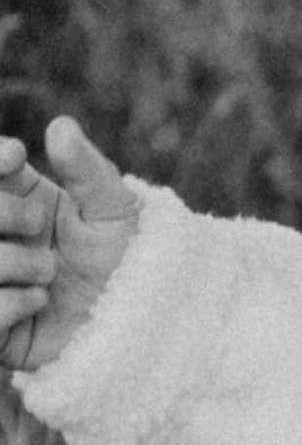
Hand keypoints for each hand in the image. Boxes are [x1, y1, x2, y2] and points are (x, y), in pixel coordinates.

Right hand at [0, 115, 139, 373]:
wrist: (144, 319)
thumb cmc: (130, 259)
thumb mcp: (115, 211)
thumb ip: (87, 171)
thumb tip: (61, 125)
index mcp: (19, 197)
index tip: (17, 156)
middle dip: (1, 211)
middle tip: (37, 227)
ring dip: (9, 261)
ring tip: (49, 274)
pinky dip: (8, 304)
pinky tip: (39, 303)